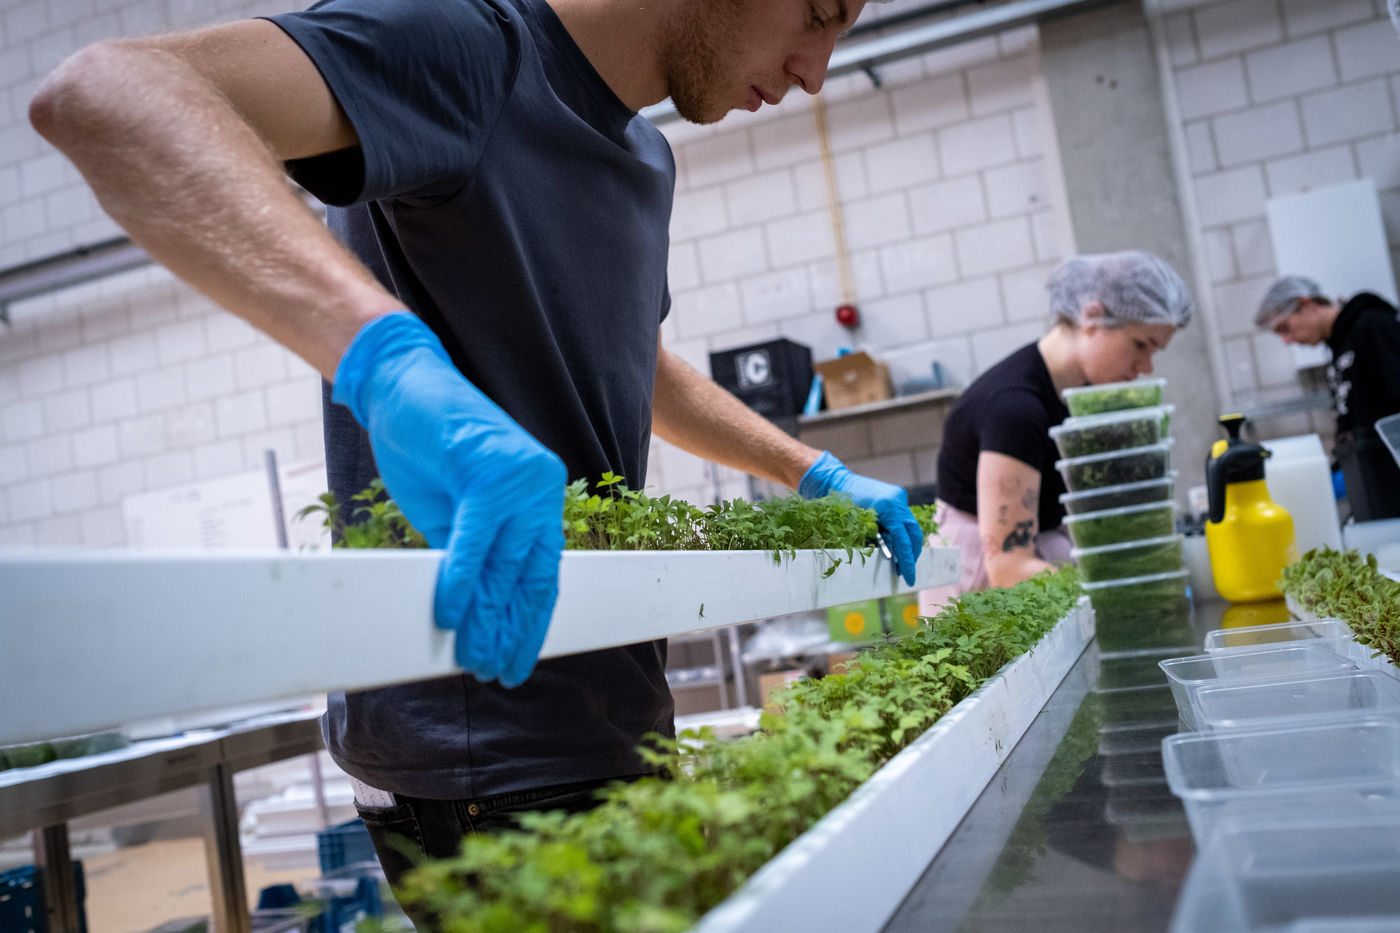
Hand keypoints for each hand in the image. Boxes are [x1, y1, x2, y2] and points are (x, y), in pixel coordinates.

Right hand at [333, 312, 565, 686]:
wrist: (402, 386)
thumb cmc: (428, 449)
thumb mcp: (454, 515)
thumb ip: (472, 557)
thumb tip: (471, 616)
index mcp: (539, 501)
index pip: (542, 576)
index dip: (529, 624)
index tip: (517, 661)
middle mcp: (540, 490)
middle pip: (527, 577)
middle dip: (508, 629)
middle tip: (492, 670)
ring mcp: (522, 479)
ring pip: (504, 565)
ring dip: (486, 617)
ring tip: (471, 657)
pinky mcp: (492, 471)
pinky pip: (477, 540)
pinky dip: (461, 579)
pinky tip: (449, 614)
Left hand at [799, 451, 924, 585]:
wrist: (838, 481)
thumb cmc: (842, 504)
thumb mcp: (858, 527)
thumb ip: (875, 541)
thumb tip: (890, 558)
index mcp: (889, 507)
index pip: (903, 539)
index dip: (907, 560)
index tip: (909, 578)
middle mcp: (898, 500)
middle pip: (914, 533)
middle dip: (912, 554)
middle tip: (906, 571)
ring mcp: (899, 497)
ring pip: (910, 527)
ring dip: (907, 544)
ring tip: (899, 562)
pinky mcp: (897, 497)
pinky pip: (904, 519)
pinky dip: (902, 533)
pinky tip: (894, 545)